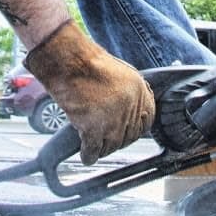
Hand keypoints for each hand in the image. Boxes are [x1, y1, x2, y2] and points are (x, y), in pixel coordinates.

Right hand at [24, 21, 154, 164]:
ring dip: (103, 149)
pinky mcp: (93, 128)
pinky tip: (86, 156)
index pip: (147, 121)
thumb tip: (127, 111)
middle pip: (129, 136)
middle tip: (107, 142)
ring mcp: (113, 119)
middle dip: (118, 141)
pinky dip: (89, 155)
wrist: (68, 60)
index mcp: (139, 90)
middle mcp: (130, 106)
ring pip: (112, 145)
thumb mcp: (119, 73)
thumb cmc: (86, 62)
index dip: (136, 130)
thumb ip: (127, 92)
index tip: (127, 133)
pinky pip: (93, 150)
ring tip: (96, 148)